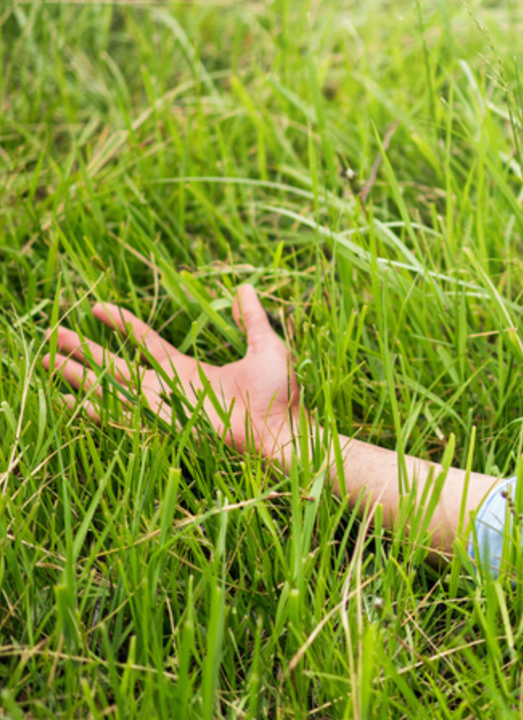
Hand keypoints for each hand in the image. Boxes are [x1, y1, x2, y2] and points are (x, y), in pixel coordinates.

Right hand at [47, 285, 306, 467]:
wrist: (282, 432)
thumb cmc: (279, 395)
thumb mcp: (266, 346)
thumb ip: (253, 319)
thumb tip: (245, 287)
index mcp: (187, 369)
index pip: (144, 341)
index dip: (121, 322)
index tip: (96, 306)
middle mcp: (167, 388)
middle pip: (113, 364)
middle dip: (82, 350)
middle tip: (51, 334)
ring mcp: (160, 407)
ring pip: (107, 385)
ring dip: (75, 374)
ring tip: (42, 360)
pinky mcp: (162, 425)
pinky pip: (118, 416)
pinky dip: (90, 409)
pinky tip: (63, 401)